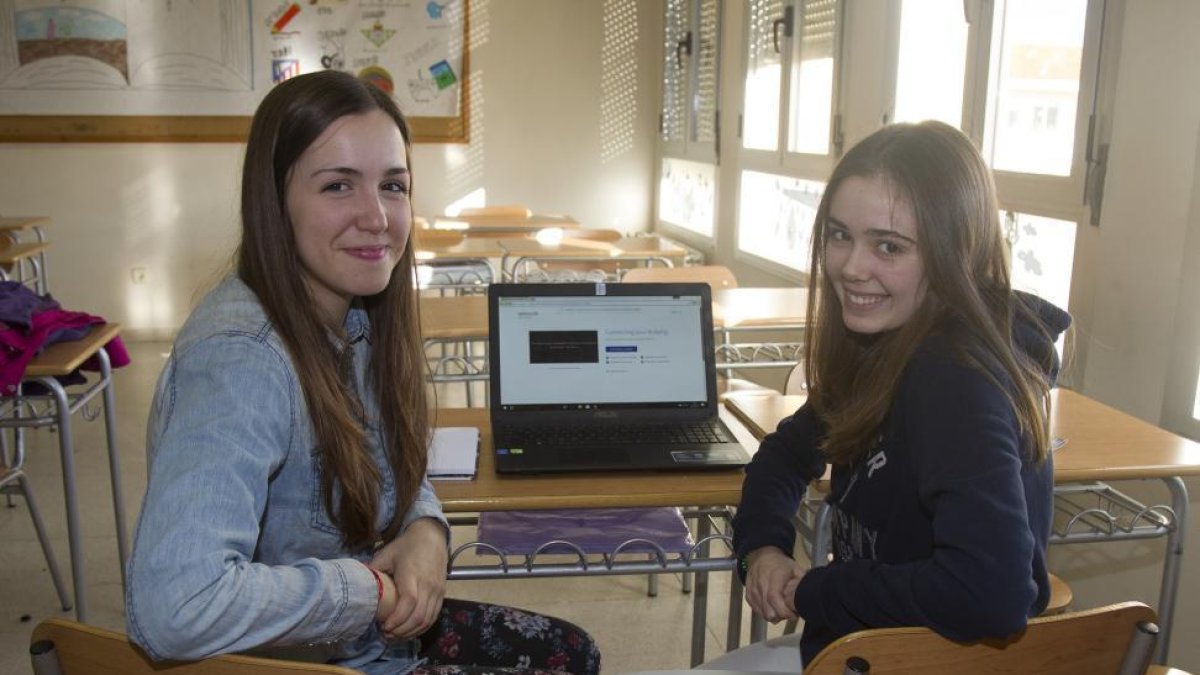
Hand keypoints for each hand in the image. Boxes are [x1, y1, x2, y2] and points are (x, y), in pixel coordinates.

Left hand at [369, 518, 448, 639]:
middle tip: (385, 634)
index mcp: (412, 574)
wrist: (431, 537)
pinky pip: (433, 617)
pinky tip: (408, 631)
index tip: (384, 626)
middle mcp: (427, 584)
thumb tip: (357, 586)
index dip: (397, 618)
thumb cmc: (406, 546)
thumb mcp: (386, 554)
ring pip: (427, 620)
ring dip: (410, 632)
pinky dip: (421, 628)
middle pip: (419, 616)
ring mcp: (437, 590)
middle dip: (401, 630)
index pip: (409, 601)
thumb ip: (373, 570)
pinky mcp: (441, 594)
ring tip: (394, 636)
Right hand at [744, 546, 803, 622]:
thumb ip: (802, 581)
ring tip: (781, 608)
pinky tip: (773, 606)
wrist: (761, 556)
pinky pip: (757, 611)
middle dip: (781, 617)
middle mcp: (761, 585)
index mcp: (774, 578)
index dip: (785, 612)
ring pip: (763, 614)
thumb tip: (812, 592)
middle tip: (789, 613)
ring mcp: (753, 591)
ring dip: (774, 615)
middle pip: (769, 612)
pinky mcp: (749, 596)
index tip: (794, 614)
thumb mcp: (794, 568)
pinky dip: (766, 612)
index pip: (775, 600)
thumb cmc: (779, 564)